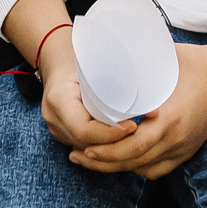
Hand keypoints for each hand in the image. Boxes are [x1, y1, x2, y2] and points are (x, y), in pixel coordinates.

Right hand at [33, 25, 133, 153]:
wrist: (57, 61)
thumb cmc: (80, 60)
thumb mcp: (97, 68)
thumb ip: (121, 88)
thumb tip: (153, 111)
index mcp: (59, 98)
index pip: (84, 130)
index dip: (109, 133)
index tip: (132, 126)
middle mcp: (53, 116)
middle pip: (85, 142)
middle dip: (112, 142)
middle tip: (136, 133)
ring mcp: (54, 127)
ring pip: (83, 147)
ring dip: (108, 145)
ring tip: (130, 135)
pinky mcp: (60, 132)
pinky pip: (81, 144)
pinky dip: (100, 143)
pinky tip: (117, 136)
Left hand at [69, 36, 206, 178]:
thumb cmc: (194, 62)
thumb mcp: (160, 62)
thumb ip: (134, 68)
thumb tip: (102, 60)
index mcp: (169, 119)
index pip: (131, 146)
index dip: (105, 151)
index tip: (83, 147)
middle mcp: (178, 140)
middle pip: (133, 162)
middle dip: (102, 163)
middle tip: (77, 156)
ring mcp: (185, 148)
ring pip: (145, 170)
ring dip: (118, 167)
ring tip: (93, 159)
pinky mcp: (189, 151)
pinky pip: (159, 169)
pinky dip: (138, 167)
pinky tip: (122, 160)